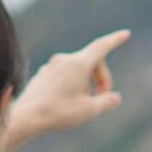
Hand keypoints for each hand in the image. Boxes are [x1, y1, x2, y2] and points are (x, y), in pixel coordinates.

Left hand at [7, 30, 129, 144]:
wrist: (26, 118)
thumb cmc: (58, 113)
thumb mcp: (89, 110)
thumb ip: (106, 102)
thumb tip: (114, 98)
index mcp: (78, 63)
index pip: (101, 47)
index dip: (115, 40)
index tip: (125, 34)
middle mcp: (64, 60)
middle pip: (91, 62)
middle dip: (101, 79)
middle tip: (103, 98)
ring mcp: (51, 67)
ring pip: (77, 71)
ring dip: (85, 85)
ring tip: (82, 106)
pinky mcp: (43, 75)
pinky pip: (63, 77)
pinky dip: (72, 86)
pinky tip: (65, 104)